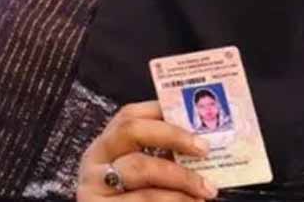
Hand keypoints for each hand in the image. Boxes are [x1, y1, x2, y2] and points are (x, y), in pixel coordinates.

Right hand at [77, 102, 217, 201]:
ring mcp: (95, 185)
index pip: (129, 115)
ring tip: (207, 190)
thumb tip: (200, 144)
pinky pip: (144, 198)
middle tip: (204, 148)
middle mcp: (95, 161)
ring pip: (141, 167)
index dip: (161, 111)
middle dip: (172, 135)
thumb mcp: (144, 180)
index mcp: (106, 147)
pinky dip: (174, 200)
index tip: (194, 117)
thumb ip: (163, 162)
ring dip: (182, 177)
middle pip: (130, 130)